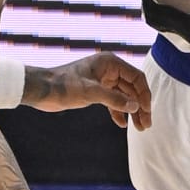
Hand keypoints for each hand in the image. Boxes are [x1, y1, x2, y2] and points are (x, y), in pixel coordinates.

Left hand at [34, 50, 153, 124]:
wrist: (43, 90)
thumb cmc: (63, 85)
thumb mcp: (91, 92)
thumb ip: (114, 99)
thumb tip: (135, 107)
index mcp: (110, 63)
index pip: (136, 78)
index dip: (144, 95)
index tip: (146, 111)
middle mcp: (109, 70)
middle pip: (132, 88)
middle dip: (139, 106)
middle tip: (145, 124)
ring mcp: (102, 80)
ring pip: (124, 96)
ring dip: (131, 111)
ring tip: (138, 127)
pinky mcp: (95, 91)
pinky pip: (113, 101)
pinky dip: (118, 112)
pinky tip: (122, 123)